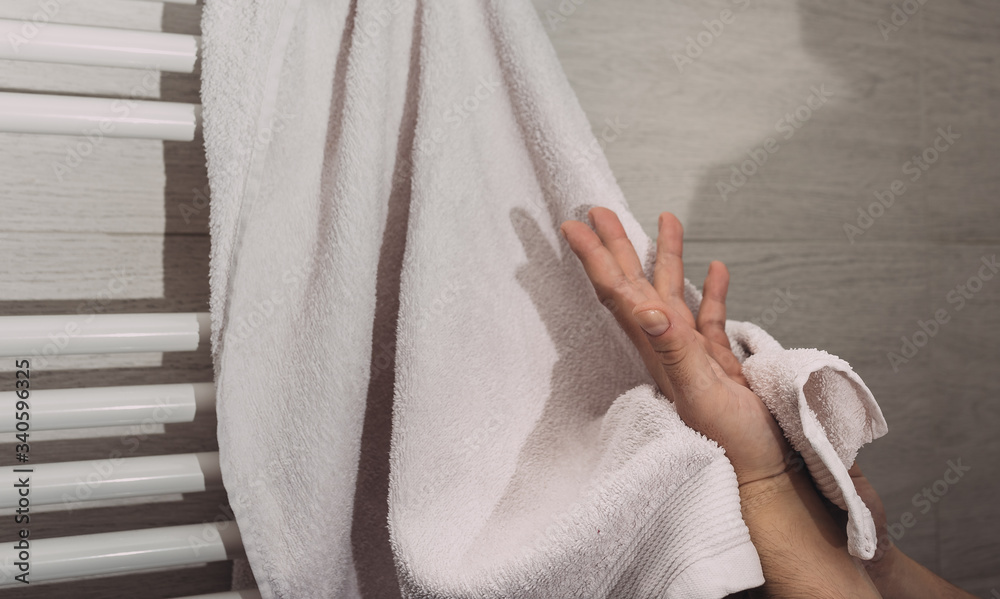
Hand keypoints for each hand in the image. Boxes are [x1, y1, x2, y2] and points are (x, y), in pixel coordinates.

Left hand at [560, 208, 789, 485]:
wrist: (765, 473)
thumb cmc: (733, 443)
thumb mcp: (701, 392)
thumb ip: (674, 349)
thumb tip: (646, 307)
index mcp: (656, 347)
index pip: (618, 293)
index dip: (595, 258)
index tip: (574, 227)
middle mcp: (667, 345)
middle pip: (635, 283)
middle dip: (618, 245)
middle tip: (599, 210)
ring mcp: (692, 352)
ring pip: (673, 292)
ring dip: (666, 256)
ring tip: (664, 218)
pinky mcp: (718, 362)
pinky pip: (709, 317)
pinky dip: (711, 290)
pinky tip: (717, 267)